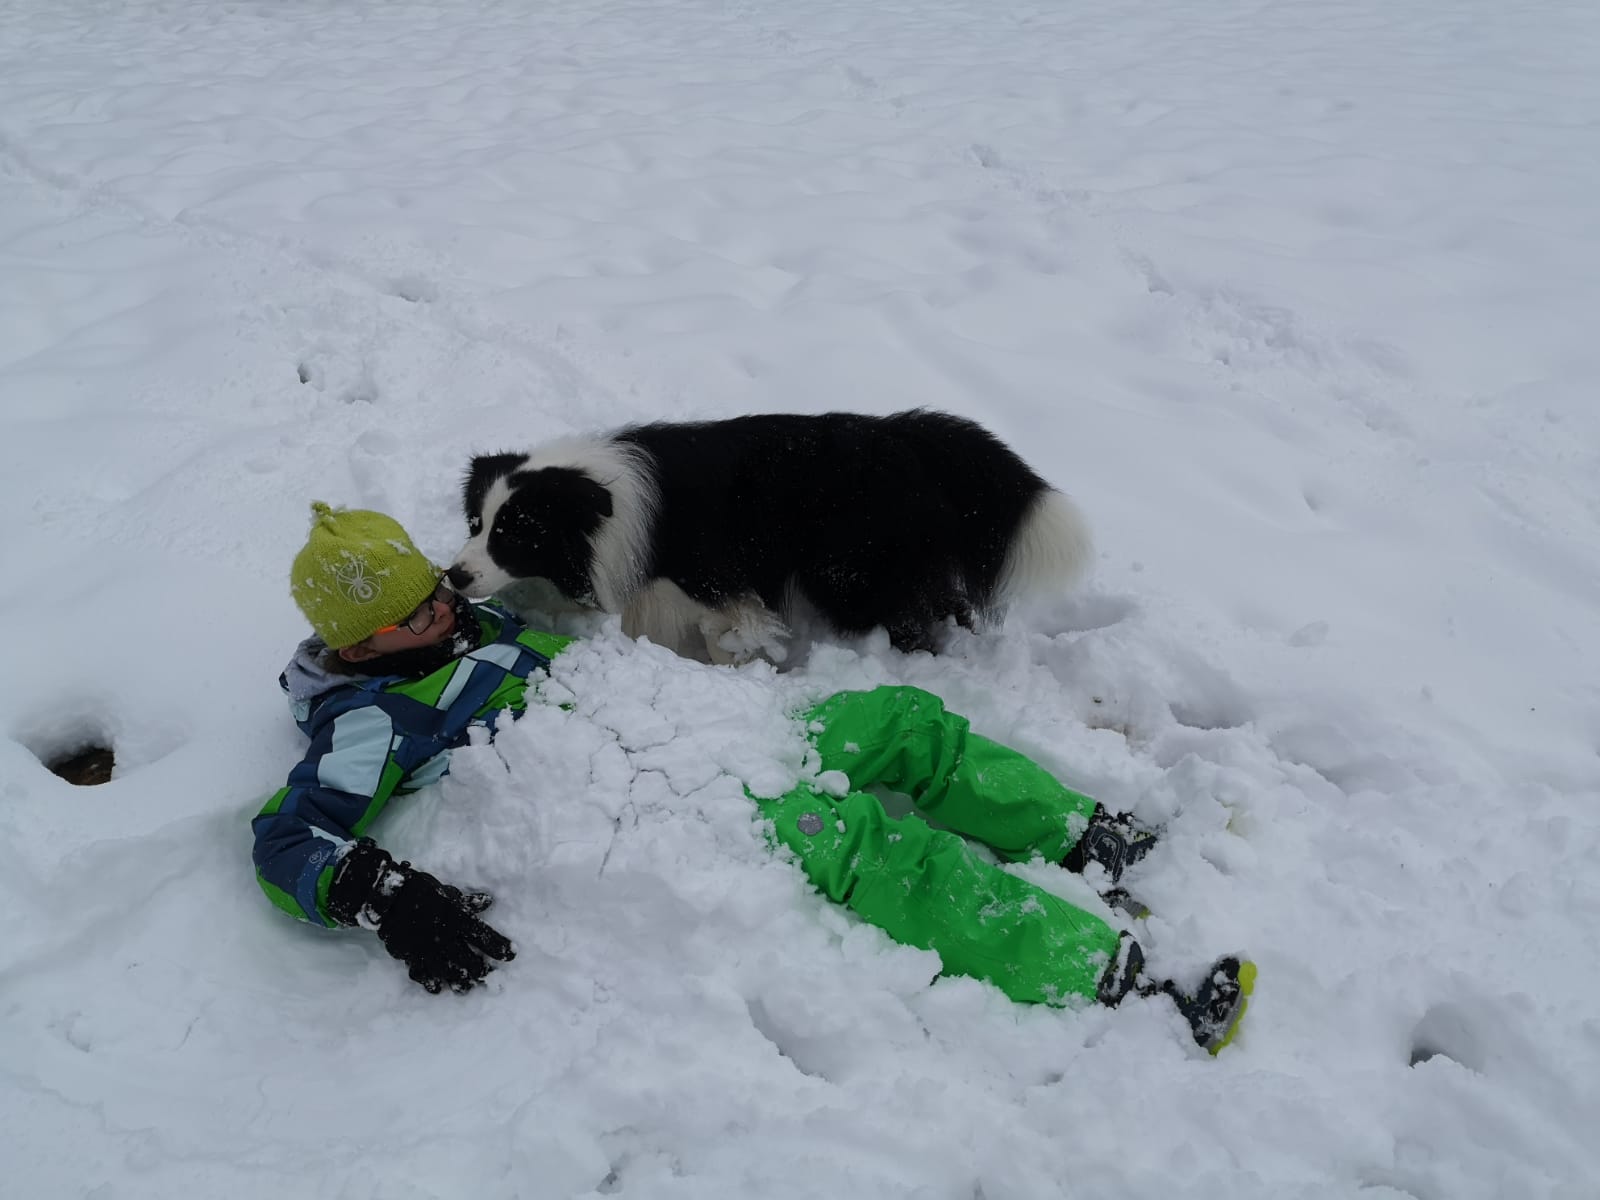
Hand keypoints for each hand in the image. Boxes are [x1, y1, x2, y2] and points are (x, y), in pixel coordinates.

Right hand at [329, 840, 514, 993]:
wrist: (388, 897)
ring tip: (468, 988)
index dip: (499, 946)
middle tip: (488, 976)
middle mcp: (444, 936)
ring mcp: (426, 949)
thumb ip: (467, 902)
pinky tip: (438, 989)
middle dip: (480, 969)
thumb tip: (488, 902)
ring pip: (447, 971)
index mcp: (456, 918)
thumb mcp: (447, 891)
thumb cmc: (421, 890)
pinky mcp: (410, 955)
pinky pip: (422, 974)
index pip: (483, 936)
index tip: (510, 954)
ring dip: (460, 981)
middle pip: (468, 959)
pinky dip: (431, 983)